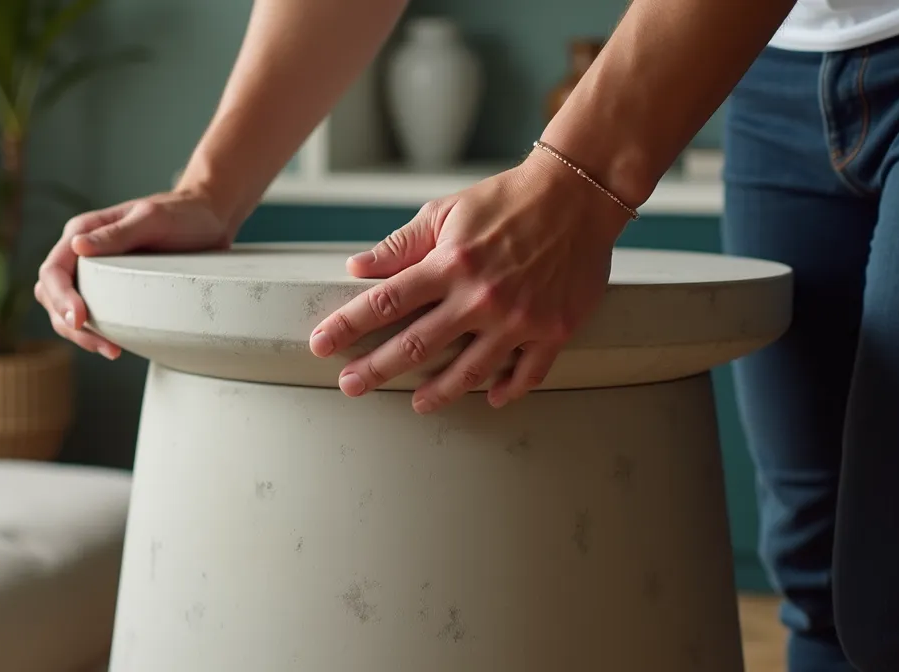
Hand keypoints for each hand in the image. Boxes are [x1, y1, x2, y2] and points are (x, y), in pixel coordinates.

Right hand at [35, 189, 235, 358]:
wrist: (208, 219)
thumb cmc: (182, 214)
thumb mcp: (152, 220)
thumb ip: (116, 233)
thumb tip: (78, 247)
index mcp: (83, 231)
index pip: (53, 270)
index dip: (60, 298)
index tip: (78, 319)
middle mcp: (82, 252)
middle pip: (51, 294)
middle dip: (68, 323)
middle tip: (102, 345)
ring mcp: (95, 272)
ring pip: (65, 309)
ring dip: (80, 334)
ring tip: (110, 350)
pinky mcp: (110, 288)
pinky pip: (89, 314)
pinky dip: (94, 332)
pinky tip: (114, 344)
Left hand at [308, 150, 630, 411]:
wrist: (578, 196)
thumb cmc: (507, 201)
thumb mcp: (446, 212)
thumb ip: (401, 245)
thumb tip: (357, 266)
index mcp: (449, 264)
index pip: (386, 302)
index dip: (348, 325)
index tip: (321, 344)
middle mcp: (480, 296)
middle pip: (416, 345)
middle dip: (376, 369)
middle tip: (349, 386)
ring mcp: (518, 318)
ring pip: (469, 371)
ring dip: (437, 392)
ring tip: (416, 403)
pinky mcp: (553, 330)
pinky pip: (526, 374)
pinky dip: (506, 389)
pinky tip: (488, 398)